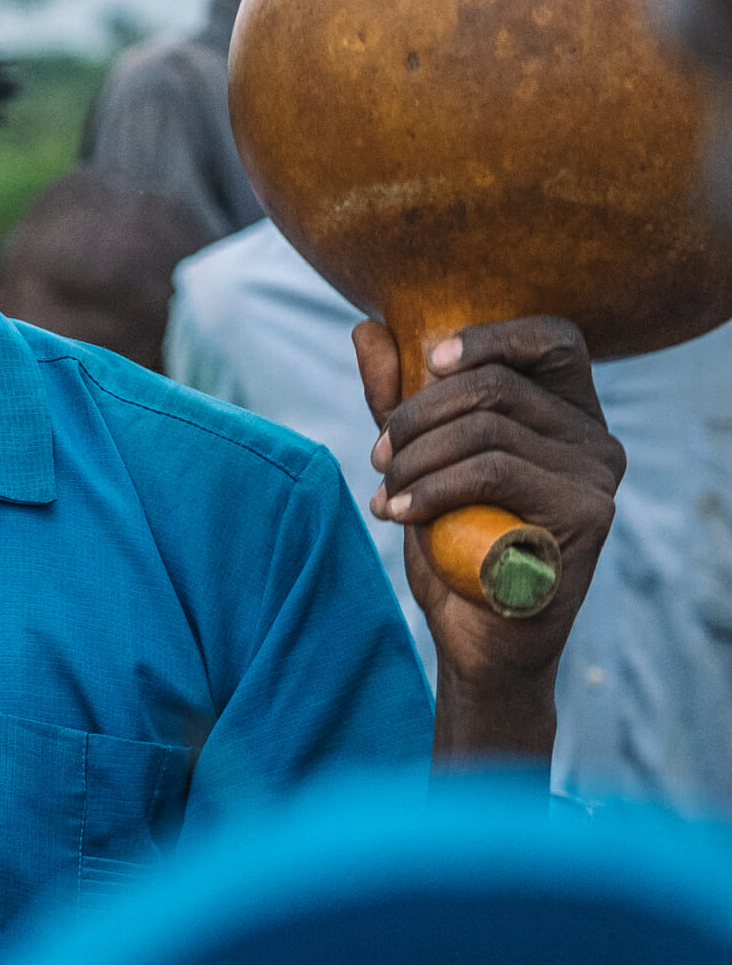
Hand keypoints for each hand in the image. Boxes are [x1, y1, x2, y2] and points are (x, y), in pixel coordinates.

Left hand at [354, 316, 623, 757]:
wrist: (476, 636)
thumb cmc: (454, 543)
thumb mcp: (418, 459)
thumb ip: (397, 397)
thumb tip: (366, 328)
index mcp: (567, 412)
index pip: (552, 337)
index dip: (487, 337)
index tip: (426, 362)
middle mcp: (596, 436)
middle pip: (495, 383)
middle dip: (415, 415)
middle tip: (380, 457)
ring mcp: (599, 474)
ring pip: (486, 427)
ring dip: (415, 458)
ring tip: (387, 491)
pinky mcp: (588, 512)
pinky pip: (492, 470)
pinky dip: (429, 487)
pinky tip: (396, 514)